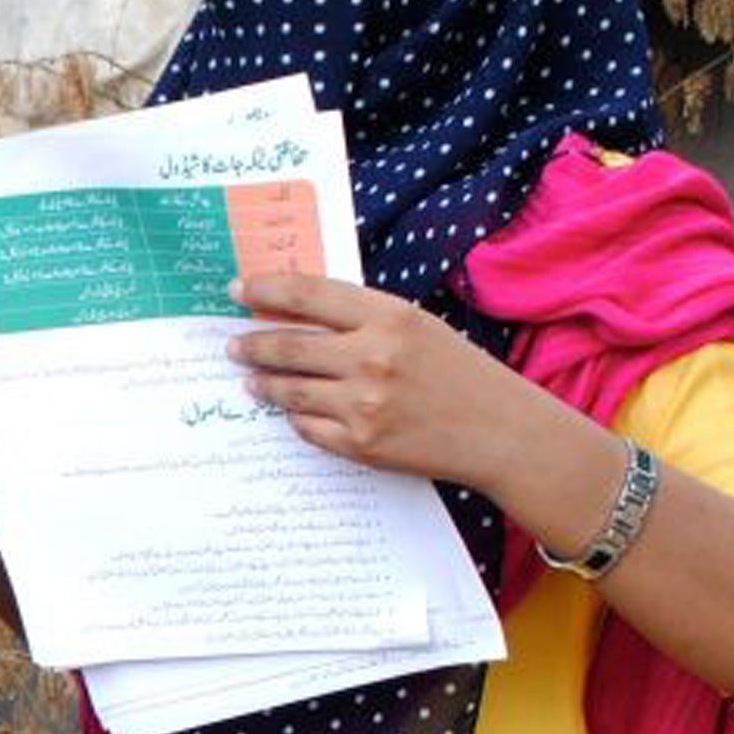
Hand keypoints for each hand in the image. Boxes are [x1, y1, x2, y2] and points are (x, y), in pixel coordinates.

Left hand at [225, 272, 544, 490]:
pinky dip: (295, 418)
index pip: (306, 293)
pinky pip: (306, 428)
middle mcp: (372, 358)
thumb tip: (291, 309)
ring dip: (263, 383)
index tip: (236, 289)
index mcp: (388, 317)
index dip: (263, 288)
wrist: (501, 432)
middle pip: (286, 345)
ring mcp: (364, 404)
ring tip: (252, 379)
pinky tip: (291, 412)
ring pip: (288, 390)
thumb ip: (358, 316)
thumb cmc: (458, 372)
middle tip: (232, 346)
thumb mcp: (415, 326)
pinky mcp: (361, 444)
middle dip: (250, 345)